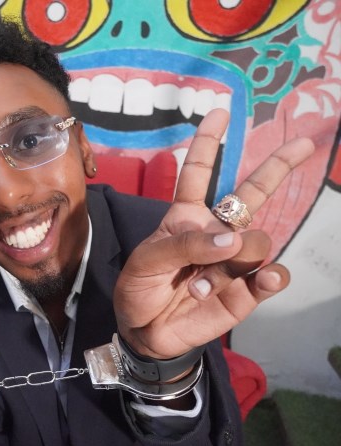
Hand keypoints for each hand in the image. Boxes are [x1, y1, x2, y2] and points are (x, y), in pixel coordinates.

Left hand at [114, 109, 314, 358]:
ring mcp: (233, 261)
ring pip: (257, 240)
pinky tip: (266, 278)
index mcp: (186, 218)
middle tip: (304, 143)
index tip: (221, 112)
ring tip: (197, 286)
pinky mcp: (246, 290)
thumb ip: (184, 246)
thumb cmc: (140, 289)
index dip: (209, 144)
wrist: (145, 332)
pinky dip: (271, 275)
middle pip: (250, 194)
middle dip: (276, 167)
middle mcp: (215, 233)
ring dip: (233, 259)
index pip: (199, 175)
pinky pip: (270, 276)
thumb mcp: (147, 262)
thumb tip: (232, 238)